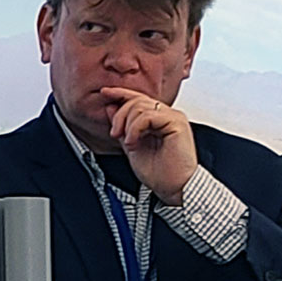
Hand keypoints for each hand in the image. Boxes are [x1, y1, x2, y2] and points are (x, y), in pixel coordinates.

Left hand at [100, 87, 198, 203]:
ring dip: (127, 125)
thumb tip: (111, 108)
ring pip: (140, 106)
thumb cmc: (158, 172)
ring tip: (128, 143)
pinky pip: (148, 115)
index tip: (104, 93)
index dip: (120, 94)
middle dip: (119, 115)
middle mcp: (167, 115)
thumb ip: (123, 127)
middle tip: (114, 133)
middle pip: (136, 100)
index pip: (138, 99)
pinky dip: (135, 128)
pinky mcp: (177, 123)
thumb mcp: (131, 145)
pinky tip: (134, 142)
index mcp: (158, 119)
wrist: (173, 188)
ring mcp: (173, 117)